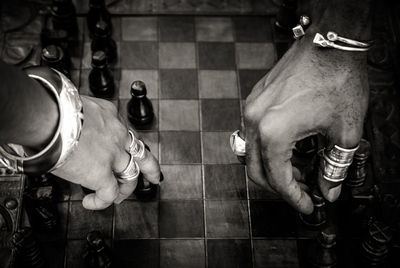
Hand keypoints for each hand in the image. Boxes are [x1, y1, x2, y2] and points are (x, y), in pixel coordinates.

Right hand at [52, 96, 160, 209]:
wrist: (48, 116)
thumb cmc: (53, 108)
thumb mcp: (76, 106)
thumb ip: (80, 120)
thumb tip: (67, 129)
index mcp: (110, 115)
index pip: (125, 132)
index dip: (127, 144)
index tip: (126, 150)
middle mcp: (117, 134)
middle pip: (141, 153)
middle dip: (150, 167)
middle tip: (154, 176)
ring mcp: (112, 154)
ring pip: (131, 175)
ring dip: (126, 189)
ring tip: (118, 197)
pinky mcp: (101, 173)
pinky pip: (109, 193)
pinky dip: (102, 201)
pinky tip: (90, 201)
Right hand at [243, 35, 368, 213]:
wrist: (329, 43)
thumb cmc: (337, 78)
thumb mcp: (344, 131)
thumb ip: (334, 167)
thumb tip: (328, 189)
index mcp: (275, 132)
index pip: (278, 179)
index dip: (294, 198)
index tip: (306, 206)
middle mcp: (256, 121)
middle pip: (256, 170)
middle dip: (279, 187)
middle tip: (302, 192)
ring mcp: (251, 108)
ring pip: (251, 153)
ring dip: (272, 168)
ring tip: (299, 170)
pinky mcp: (254, 100)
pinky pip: (253, 134)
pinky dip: (267, 148)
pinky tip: (289, 148)